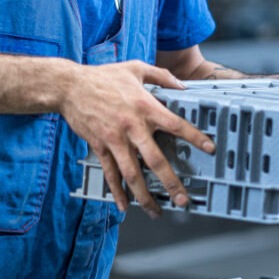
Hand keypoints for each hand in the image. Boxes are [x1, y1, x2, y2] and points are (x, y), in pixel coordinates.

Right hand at [57, 60, 213, 217]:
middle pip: (155, 159)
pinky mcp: (100, 147)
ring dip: (144, 195)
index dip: (194, 136)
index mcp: (145, 106)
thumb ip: (162, 76)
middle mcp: (132, 126)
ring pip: (132, 173)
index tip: (209, 149)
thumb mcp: (136, 68)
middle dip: (171, 181)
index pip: (175, 124)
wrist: (69, 86)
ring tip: (156, 210)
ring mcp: (115, 139)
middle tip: (183, 198)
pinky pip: (110, 173)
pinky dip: (116, 191)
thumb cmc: (103, 76)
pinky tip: (124, 205)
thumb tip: (183, 85)